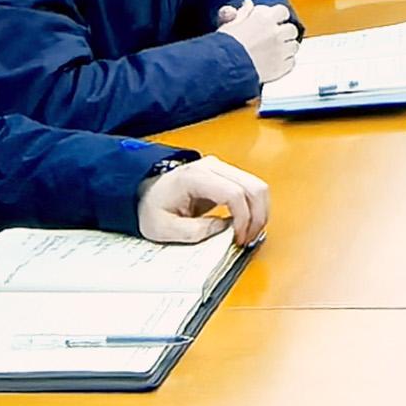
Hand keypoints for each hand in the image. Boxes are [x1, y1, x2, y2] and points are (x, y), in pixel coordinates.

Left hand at [137, 157, 271, 249]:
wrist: (146, 195)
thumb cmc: (151, 208)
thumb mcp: (164, 228)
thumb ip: (193, 231)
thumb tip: (223, 229)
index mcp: (194, 177)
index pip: (234, 192)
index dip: (243, 218)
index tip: (238, 237)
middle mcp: (212, 167)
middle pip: (253, 186)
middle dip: (257, 217)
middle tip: (248, 238)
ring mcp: (221, 169)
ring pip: (258, 186)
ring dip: (259, 212)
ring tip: (248, 233)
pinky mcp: (226, 176)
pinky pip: (252, 189)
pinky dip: (255, 208)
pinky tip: (246, 224)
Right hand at [216, 0, 300, 81]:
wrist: (223, 68)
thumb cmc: (225, 47)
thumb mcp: (230, 24)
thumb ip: (243, 13)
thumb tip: (248, 4)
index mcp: (264, 19)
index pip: (282, 11)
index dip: (277, 15)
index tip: (273, 19)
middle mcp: (276, 33)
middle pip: (291, 29)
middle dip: (284, 32)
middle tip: (273, 36)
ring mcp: (280, 51)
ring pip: (294, 45)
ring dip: (286, 47)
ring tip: (273, 51)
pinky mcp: (281, 67)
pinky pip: (291, 62)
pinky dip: (285, 62)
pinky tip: (274, 62)